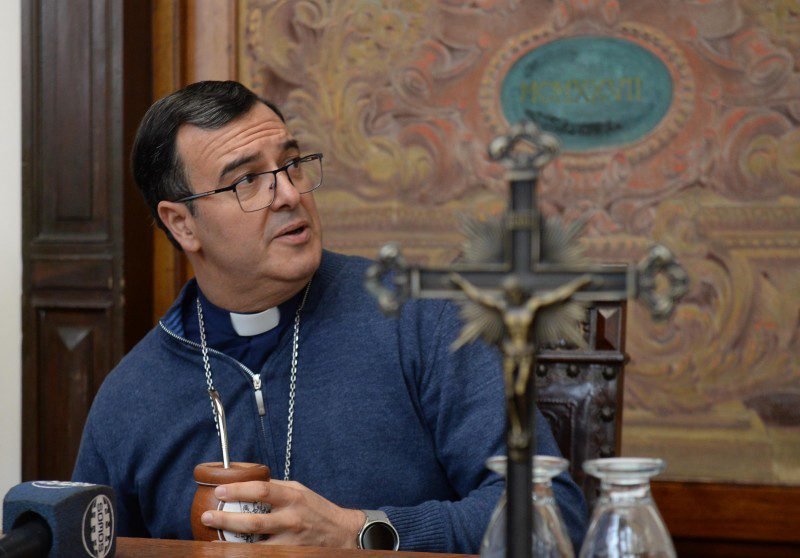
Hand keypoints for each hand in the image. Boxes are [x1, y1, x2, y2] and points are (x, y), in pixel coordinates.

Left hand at [200, 479, 365, 546]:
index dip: (238, 490)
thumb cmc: (318, 510)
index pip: (261, 490)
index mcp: (292, 498)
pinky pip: (264, 557)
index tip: (220, 491)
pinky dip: (247, 555)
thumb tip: (248, 483)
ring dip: (231, 545)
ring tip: (213, 542)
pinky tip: (234, 553)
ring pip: (254, 547)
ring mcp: (290, 542)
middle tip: (207, 517)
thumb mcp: (300, 491)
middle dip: (226, 520)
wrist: (343, 534)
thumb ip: (276, 489)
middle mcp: (291, 520)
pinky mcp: (290, 556)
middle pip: (253, 522)